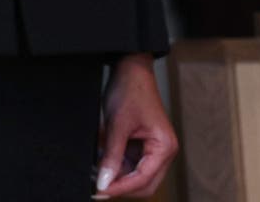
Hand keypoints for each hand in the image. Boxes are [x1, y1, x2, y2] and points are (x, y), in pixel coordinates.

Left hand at [94, 53, 177, 197]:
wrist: (130, 69)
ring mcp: (152, 149)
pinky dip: (115, 164)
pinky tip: (100, 160)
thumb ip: (111, 156)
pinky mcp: (142, 144)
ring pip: (135, 175)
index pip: (144, 179)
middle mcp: (162, 151)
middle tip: (96, 187)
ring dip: (116, 175)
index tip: (100, 191)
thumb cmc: (130, 91)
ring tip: (95, 171)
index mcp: (164, 147)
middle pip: (143, 183)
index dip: (121, 188)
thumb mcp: (117, 125)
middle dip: (120, 186)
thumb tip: (104, 182)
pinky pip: (129, 163)